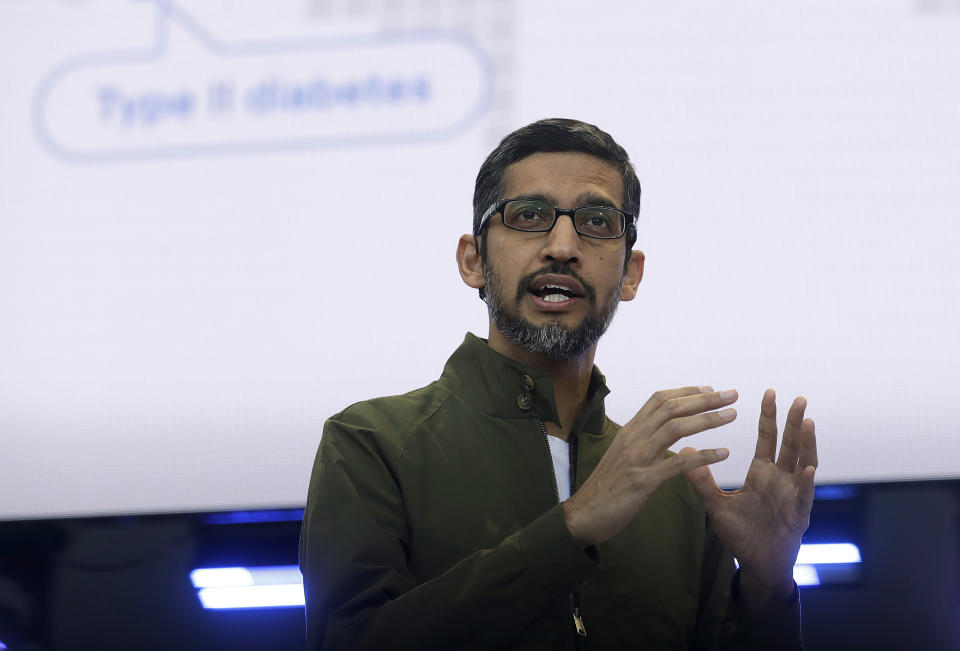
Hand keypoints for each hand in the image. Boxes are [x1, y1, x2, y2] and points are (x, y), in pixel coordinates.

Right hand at [563, 386, 737, 546]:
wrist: (583, 514)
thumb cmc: (606, 488)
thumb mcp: (622, 456)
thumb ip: (641, 442)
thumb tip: (660, 431)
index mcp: (629, 431)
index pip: (659, 399)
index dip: (686, 391)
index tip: (710, 390)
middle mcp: (633, 438)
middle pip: (672, 408)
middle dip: (705, 399)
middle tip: (731, 394)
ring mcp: (637, 458)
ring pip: (676, 428)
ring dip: (708, 419)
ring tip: (733, 416)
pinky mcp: (643, 480)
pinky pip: (678, 463)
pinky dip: (704, 456)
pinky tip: (724, 454)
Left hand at [682, 389, 817, 610]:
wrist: (757, 564)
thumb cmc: (741, 533)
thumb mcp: (717, 504)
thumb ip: (702, 480)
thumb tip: (684, 450)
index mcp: (762, 473)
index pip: (767, 438)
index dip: (768, 417)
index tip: (769, 392)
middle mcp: (780, 479)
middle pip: (789, 445)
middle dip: (794, 422)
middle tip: (799, 398)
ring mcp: (792, 495)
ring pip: (803, 464)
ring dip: (807, 444)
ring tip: (808, 422)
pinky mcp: (798, 514)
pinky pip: (803, 496)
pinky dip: (805, 482)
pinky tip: (807, 468)